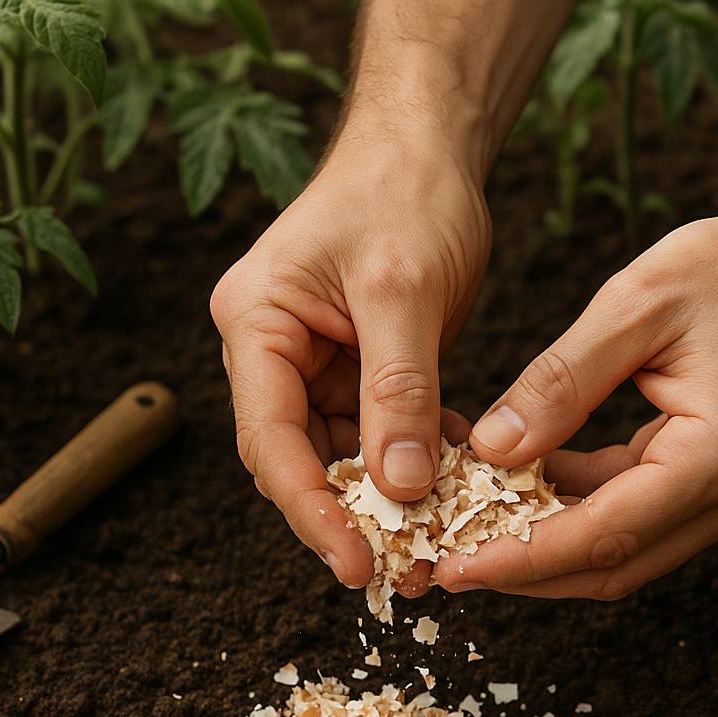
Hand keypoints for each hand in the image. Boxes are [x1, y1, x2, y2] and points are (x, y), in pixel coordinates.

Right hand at [211, 137, 489, 591]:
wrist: (431, 146)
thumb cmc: (403, 191)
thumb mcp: (403, 291)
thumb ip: (398, 390)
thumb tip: (401, 486)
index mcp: (257, 324)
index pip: (270, 437)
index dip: (309, 507)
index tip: (352, 559)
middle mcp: (274, 350)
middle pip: (299, 458)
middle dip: (348, 516)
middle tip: (398, 570)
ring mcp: (316, 362)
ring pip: (344, 455)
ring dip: (388, 499)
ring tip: (434, 548)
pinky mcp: (361, 368)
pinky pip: (382, 433)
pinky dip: (418, 462)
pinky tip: (460, 490)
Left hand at [436, 189, 717, 598]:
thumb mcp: (644, 300)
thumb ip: (563, 380)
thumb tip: (492, 447)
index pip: (604, 537)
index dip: (520, 560)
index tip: (453, 569)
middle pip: (614, 566)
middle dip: (526, 571)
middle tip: (446, 563)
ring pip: (630, 550)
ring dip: (554, 545)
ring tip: (476, 523)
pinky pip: (650, 517)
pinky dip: (590, 511)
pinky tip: (537, 484)